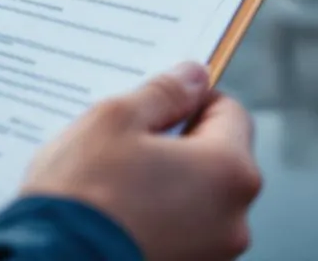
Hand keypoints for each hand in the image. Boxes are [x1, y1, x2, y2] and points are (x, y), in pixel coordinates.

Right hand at [21, 63, 261, 260]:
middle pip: (216, 158)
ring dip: (168, 184)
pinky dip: (158, 219)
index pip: (230, 112)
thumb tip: (193, 76)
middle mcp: (234, 218)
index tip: (158, 105)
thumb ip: (164, 92)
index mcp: (229, 171)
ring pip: (198, 198)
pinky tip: (120, 215)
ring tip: (117, 184)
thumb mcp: (115, 119)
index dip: (192, 100)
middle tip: (129, 144)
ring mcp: (214, 254)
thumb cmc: (83, 196)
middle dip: (178, 145)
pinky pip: (182, 231)